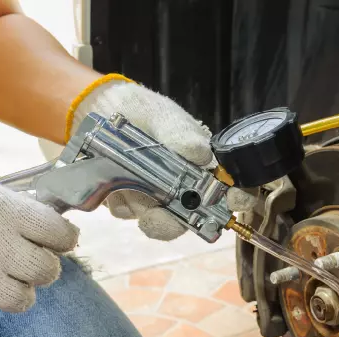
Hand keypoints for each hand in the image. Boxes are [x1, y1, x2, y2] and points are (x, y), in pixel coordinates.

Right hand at [0, 148, 78, 314]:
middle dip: (46, 265)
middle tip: (32, 256)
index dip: (65, 236)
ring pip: (24, 300)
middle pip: (49, 271)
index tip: (59, 235)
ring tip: (7, 275)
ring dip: (20, 288)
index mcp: (6, 211)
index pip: (62, 234)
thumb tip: (15, 195)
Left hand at [71, 79, 257, 240]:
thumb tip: (202, 154)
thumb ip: (182, 136)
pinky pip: (130, 214)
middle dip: (181, 222)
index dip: (239, 198)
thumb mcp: (165, 117)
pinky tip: (113, 185)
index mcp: (204, 166)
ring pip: (163, 223)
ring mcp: (159, 199)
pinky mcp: (132, 202)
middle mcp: (186, 188)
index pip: (232, 188)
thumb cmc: (143, 111)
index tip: (233, 200)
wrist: (99, 111)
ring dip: (148, 216)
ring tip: (131, 197)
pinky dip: (122, 203)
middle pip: (198, 217)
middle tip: (161, 214)